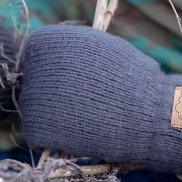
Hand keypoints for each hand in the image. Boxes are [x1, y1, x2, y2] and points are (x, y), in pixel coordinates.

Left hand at [19, 25, 181, 173]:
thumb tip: (58, 54)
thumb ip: (73, 49)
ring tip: (89, 117)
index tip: (80, 83)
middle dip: (56, 96)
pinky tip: (82, 133)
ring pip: (36, 111)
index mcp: (45, 42)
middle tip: (86, 104)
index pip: (37, 60)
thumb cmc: (132, 79)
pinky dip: (58, 140)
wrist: (148, 113)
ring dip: (57, 118)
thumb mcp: (101, 46)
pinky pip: (40, 136)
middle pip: (34, 85)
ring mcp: (32, 97)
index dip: (59, 75)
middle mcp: (33, 66)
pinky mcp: (37, 127)